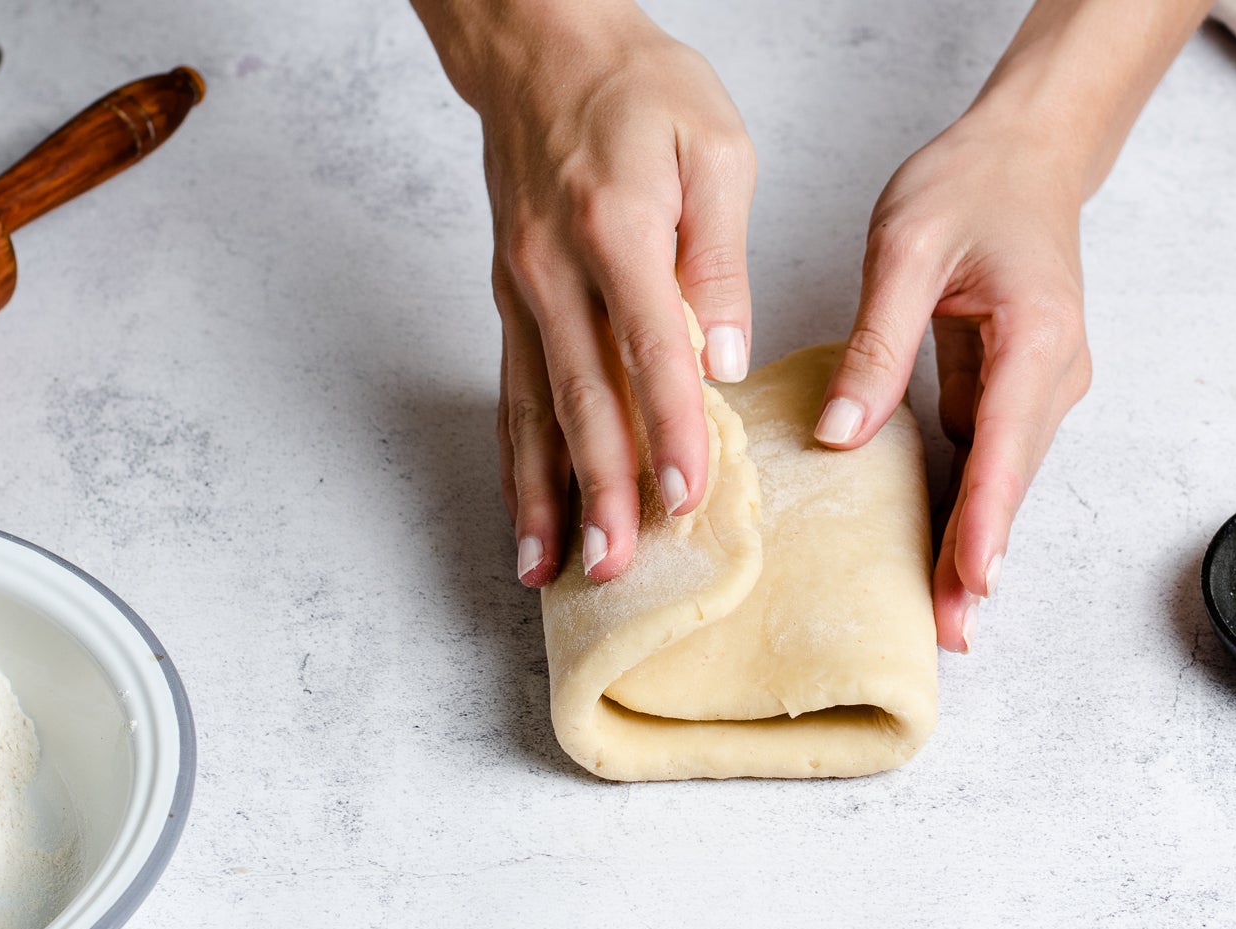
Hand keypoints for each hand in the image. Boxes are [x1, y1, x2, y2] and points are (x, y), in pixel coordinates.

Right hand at [436, 6, 754, 585]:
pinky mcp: (509, 301)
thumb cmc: (638, 88)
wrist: (541, 46)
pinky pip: (510, 395)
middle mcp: (554, 268)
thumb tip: (726, 357)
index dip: (672, 426)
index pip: (649, 346)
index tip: (690, 494)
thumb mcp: (714, 145)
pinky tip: (526, 519)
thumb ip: (721, 257)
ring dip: (546, 495)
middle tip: (618, 564)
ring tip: (556, 570)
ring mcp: (521, 290)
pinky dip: (515, 464)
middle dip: (601, 488)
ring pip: (532, 409)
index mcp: (617, 227)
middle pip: (581, 395)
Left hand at [816, 112, 1092, 652]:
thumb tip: (841, 434)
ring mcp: (1043, 384)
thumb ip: (879, 340)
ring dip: (976, 541)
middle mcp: (1054, 371)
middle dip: (981, 555)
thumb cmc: (970, 185)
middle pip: (1012, 478)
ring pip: (1006, 475)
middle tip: (947, 632)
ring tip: (944, 614)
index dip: (988, 516)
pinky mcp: (1019, 388)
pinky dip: (969, 504)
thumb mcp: (907, 246)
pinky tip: (936, 553)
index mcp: (1035, 334)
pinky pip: (992, 456)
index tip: (974, 580)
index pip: (1006, 441)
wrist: (1029, 153)